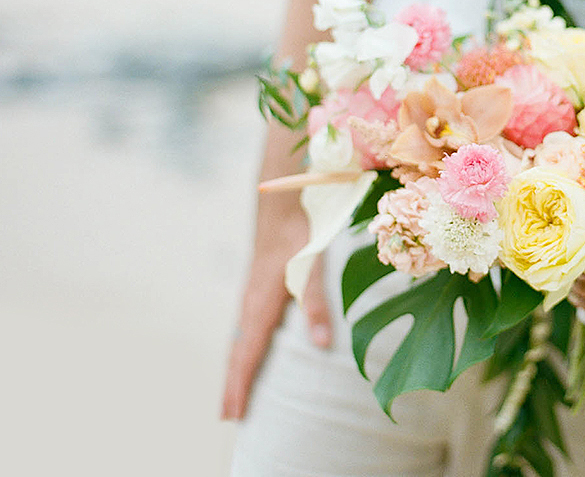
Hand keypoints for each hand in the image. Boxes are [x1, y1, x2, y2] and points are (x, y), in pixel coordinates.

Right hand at [220, 194, 331, 419]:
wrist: (282, 202)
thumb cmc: (299, 233)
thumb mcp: (311, 267)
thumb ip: (315, 304)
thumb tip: (322, 343)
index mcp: (260, 305)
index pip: (247, 354)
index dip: (241, 385)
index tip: (234, 414)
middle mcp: (250, 303)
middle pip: (237, 352)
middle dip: (233, 384)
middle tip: (229, 415)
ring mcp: (251, 294)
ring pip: (239, 339)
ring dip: (236, 366)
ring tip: (235, 391)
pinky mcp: (257, 286)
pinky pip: (244, 326)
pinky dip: (242, 346)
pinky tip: (248, 347)